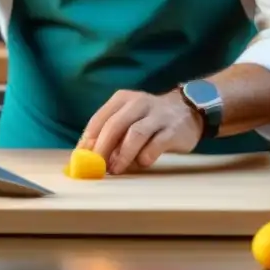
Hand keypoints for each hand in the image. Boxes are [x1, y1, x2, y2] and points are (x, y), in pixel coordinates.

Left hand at [78, 89, 202, 174]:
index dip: (87, 141)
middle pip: (115, 125)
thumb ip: (109, 134)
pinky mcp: (173, 130)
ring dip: (123, 155)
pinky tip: (142, 163)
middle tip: (96, 167)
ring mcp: (158, 115)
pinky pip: (156, 144)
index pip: (99, 119)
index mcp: (122, 99)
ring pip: (135, 134)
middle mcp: (139, 103)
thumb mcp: (127, 119)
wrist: (187, 110)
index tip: (81, 160)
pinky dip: (146, 157)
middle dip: (102, 148)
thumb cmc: (148, 120)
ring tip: (116, 169)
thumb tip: (85, 158)